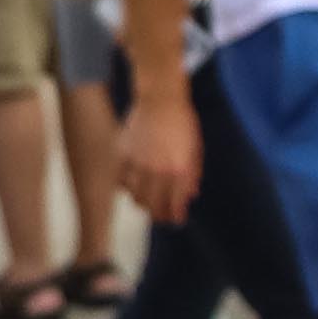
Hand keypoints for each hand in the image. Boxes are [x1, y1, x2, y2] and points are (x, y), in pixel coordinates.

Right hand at [120, 91, 199, 224]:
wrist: (160, 98)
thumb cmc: (183, 122)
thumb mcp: (195, 148)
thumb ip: (193, 173)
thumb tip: (191, 195)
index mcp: (179, 170)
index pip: (175, 204)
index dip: (175, 216)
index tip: (176, 220)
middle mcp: (157, 171)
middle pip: (153, 206)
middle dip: (158, 214)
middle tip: (161, 215)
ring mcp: (138, 163)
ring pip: (135, 197)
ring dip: (142, 201)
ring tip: (147, 199)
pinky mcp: (122, 155)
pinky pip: (122, 180)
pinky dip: (128, 185)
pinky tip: (134, 183)